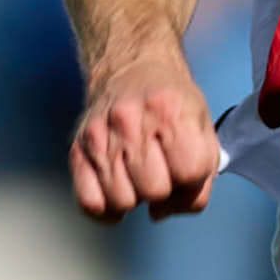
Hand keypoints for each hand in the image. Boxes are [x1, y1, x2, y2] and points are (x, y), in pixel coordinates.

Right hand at [69, 55, 224, 222]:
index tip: (186, 171)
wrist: (131, 67)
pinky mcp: (78, 149)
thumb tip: (161, 212)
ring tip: (137, 177)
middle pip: (155, 190)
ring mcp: (100, 135)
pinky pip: (89, 203)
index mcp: (171, 110)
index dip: (193, 182)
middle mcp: (131, 121)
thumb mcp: (201, 126)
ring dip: (135, 198)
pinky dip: (106, 209)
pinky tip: (117, 192)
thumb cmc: (171, 104)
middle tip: (161, 173)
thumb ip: (201, 174)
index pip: (190, 171)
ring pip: (122, 201)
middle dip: (164, 190)